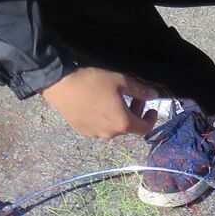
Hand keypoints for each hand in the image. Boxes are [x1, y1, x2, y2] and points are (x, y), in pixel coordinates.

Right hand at [39, 67, 159, 138]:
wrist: (61, 85)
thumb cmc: (94, 82)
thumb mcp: (121, 81)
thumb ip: (140, 91)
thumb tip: (154, 95)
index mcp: (122, 123)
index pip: (144, 129)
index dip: (151, 119)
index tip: (151, 108)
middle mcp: (109, 134)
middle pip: (128, 127)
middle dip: (135, 113)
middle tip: (133, 96)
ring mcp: (94, 134)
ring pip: (113, 128)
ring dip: (119, 116)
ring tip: (114, 100)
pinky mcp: (81, 130)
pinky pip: (99, 127)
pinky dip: (104, 118)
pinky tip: (98, 104)